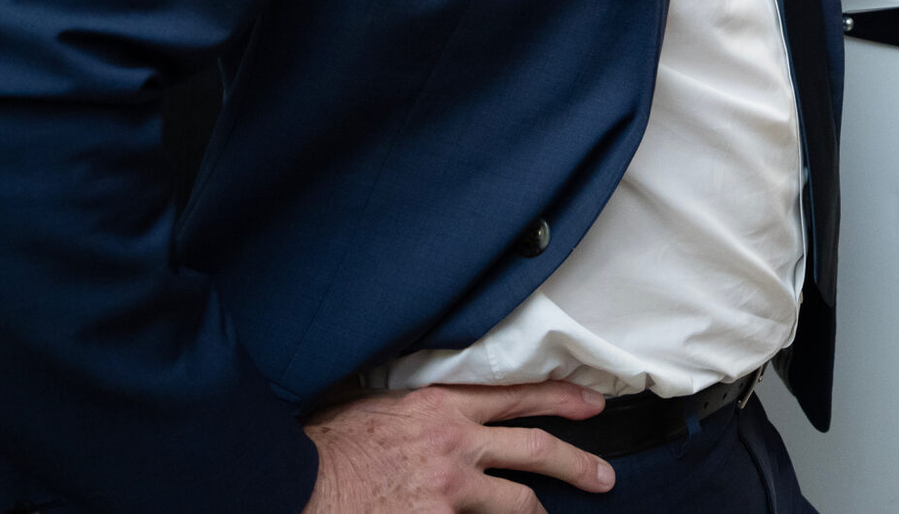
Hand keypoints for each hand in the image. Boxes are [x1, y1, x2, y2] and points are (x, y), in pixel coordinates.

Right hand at [301, 382, 611, 512]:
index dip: (559, 400)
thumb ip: (422, 407)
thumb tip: (443, 409)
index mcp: (441, 405)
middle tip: (603, 477)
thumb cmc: (327, 445)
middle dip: (577, 463)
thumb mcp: (380, 404)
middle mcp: (455, 444)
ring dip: (538, 512)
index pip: (517, 396)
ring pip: (516, 502)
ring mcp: (449, 488)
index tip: (590, 406)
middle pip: (534, 450)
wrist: (295, 483)